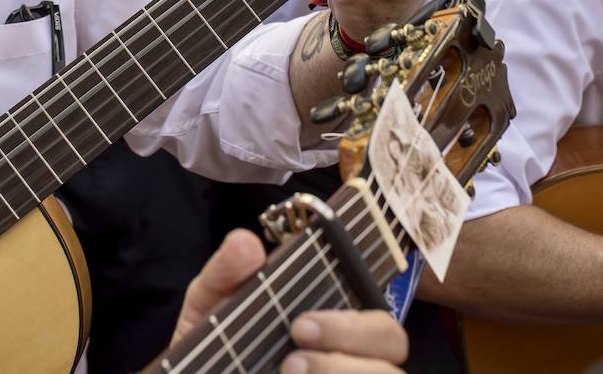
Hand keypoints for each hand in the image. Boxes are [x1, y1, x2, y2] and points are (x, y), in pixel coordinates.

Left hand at [171, 230, 408, 372]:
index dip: (352, 318)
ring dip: (340, 372)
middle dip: (351, 338)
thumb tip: (246, 242)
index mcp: (330, 313)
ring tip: (287, 372)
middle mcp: (349, 351)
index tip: (301, 324)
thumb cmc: (214, 340)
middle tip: (294, 350)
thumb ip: (226, 272)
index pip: (374, 308)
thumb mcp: (210, 303)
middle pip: (392, 340)